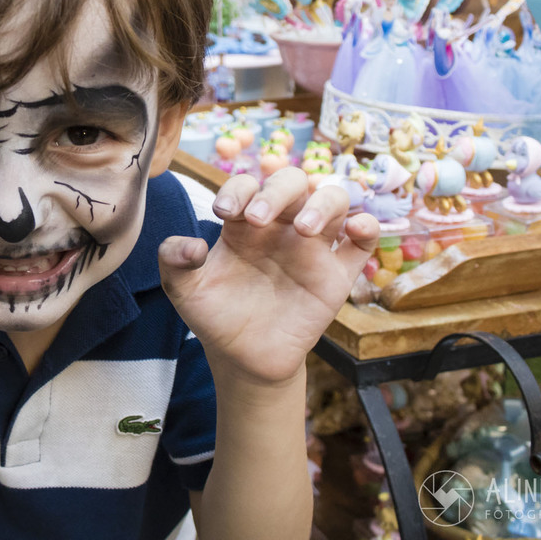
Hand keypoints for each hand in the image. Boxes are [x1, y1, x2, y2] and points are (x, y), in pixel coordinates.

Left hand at [158, 168, 377, 385]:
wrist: (241, 358)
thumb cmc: (214, 315)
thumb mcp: (183, 289)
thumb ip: (173, 260)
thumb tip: (194, 246)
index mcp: (245, 221)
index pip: (248, 185)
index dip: (238, 189)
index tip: (224, 212)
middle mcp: (281, 226)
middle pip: (293, 182)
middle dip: (276, 191)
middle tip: (258, 219)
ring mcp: (312, 248)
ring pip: (334, 199)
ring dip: (322, 203)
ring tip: (302, 229)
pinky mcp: (335, 276)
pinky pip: (362, 244)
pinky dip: (368, 228)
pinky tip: (356, 229)